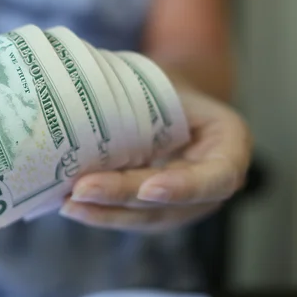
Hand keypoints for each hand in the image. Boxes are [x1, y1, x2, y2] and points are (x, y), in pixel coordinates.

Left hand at [59, 82, 251, 232]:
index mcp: (228, 144)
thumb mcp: (162, 78)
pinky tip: (69, 204)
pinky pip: (130, 217)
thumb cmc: (164, 84)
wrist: (165, 98)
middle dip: (122, 197)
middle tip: (81, 189)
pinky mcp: (157, 211)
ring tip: (67, 201)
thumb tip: (76, 89)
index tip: (148, 188)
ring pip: (145, 217)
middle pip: (170, 203)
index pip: (217, 177)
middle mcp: (212, 183)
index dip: (185, 187)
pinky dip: (99, 212)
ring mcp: (185, 203)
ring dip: (104, 213)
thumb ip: (138, 93)